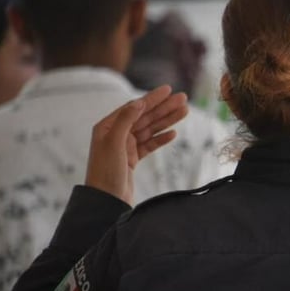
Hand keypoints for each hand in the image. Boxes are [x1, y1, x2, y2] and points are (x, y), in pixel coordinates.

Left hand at [85, 86, 188, 204]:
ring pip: (150, 130)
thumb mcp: (114, 142)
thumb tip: (139, 102)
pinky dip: (162, 139)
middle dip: (164, 108)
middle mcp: (116, 134)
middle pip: (145, 117)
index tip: (168, 90)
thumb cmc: (105, 171)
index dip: (152, 98)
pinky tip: (173, 134)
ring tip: (184, 112)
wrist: (106, 200)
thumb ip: (126, 120)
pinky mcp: (133, 159)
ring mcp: (125, 146)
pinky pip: (150, 145)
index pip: (134, 108)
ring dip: (167, 121)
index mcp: (108, 126)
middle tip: (183, 99)